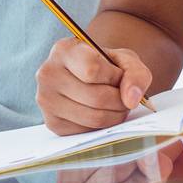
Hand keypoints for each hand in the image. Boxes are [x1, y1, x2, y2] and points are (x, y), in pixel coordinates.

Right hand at [35, 37, 153, 134]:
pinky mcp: (52, 123)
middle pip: (96, 98)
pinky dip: (103, 126)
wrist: (85, 77)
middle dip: (120, 101)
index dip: (115, 77)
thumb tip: (131, 100)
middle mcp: (48, 74)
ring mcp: (47, 100)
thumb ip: (135, 73)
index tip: (118, 76)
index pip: (92, 70)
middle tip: (124, 97)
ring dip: (116, 116)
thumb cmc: (105, 65)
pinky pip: (88, 132)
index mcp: (63, 50)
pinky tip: (101, 113)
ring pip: (94, 118)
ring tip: (116, 105)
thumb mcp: (123, 59)